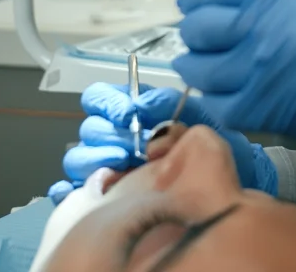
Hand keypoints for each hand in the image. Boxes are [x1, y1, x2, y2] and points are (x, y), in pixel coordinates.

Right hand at [48, 83, 276, 204]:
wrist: (223, 182)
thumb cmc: (208, 144)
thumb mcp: (197, 116)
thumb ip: (169, 104)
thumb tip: (143, 105)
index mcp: (133, 114)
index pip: (100, 98)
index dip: (108, 102)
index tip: (128, 114)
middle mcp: (115, 138)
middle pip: (90, 129)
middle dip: (107, 134)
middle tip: (129, 146)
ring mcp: (106, 168)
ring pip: (79, 158)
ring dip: (95, 159)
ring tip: (121, 165)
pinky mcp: (102, 197)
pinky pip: (73, 193)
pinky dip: (72, 191)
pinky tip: (95, 192)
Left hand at [173, 0, 295, 216]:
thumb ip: (284, 7)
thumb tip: (233, 18)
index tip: (187, 8)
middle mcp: (281, 18)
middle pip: (205, 25)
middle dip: (193, 38)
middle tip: (194, 48)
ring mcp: (274, 60)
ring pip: (204, 67)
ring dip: (199, 73)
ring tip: (206, 76)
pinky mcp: (272, 105)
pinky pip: (221, 107)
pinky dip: (218, 108)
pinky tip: (228, 105)